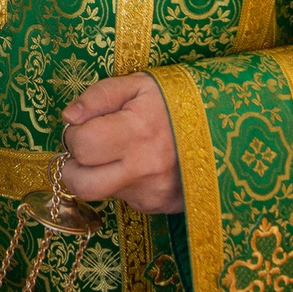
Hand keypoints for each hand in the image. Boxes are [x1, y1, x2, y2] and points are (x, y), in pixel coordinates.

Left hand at [61, 74, 182, 213]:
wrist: (224, 126)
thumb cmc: (175, 101)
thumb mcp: (138, 85)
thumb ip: (99, 96)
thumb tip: (68, 117)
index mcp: (138, 132)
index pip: (82, 146)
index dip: (73, 135)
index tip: (83, 127)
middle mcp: (145, 168)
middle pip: (83, 186)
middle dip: (74, 168)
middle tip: (86, 149)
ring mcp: (154, 192)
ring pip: (104, 194)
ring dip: (100, 176)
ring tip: (117, 153)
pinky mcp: (161, 206)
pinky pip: (127, 199)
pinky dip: (124, 182)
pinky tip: (140, 163)